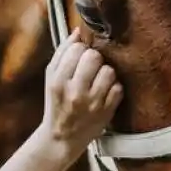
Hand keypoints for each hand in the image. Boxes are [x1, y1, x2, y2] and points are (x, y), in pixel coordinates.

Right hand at [41, 28, 122, 155]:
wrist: (62, 139)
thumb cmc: (57, 103)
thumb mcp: (51, 78)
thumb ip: (62, 53)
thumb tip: (78, 31)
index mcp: (58, 81)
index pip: (77, 49)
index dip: (80, 50)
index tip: (79, 58)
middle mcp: (75, 92)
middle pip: (94, 56)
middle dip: (94, 59)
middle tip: (90, 68)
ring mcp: (93, 103)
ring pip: (109, 71)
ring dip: (106, 73)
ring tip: (98, 81)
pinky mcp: (107, 112)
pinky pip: (119, 87)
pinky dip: (113, 88)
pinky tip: (104, 93)